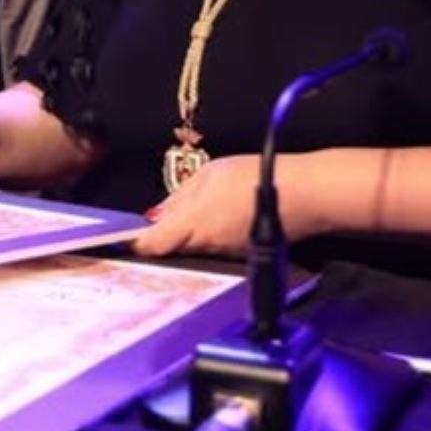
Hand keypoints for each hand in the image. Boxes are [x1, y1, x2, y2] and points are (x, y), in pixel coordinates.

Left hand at [133, 154, 264, 257]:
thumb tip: (158, 215)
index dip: (135, 241)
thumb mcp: (210, 174)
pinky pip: (215, 248)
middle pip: (172, 246)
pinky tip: (224, 215)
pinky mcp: (242, 256)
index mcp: (193, 225)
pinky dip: (211, 235)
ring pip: (193, 247)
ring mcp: (225, 255)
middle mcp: (206, 246)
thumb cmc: (259, 177)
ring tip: (202, 207)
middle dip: (164, 234)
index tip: (125, 235)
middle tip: (162, 214)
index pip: (152, 245)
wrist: (306, 195)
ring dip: (189, 233)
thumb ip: (180, 197)